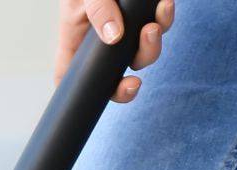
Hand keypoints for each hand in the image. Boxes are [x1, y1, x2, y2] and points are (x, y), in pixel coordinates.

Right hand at [56, 0, 174, 102]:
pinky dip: (164, 17)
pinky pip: (158, 24)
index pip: (71, 79)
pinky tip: (164, 4)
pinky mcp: (141, 15)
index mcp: (77, 41)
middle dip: (136, 68)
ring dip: (154, 42)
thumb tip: (114, 38)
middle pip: (118, 72)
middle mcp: (100, 40)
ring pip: (143, 51)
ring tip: (157, 19)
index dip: (88, 94)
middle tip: (144, 56)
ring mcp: (123, 29)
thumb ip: (97, 11)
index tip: (118, 88)